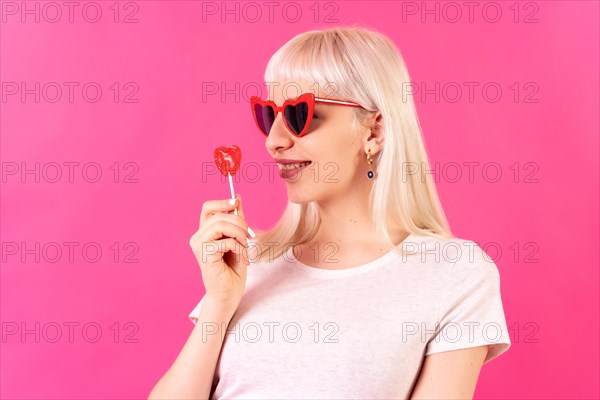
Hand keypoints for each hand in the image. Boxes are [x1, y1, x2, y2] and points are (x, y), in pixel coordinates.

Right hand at [189, 194, 251, 310]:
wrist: (229, 294)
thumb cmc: (233, 269)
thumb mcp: (238, 239)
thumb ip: (236, 221)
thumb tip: (237, 198)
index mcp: (205, 232)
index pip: (208, 208)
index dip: (223, 202)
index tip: (236, 203)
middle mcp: (198, 237)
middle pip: (219, 215)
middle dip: (240, 223)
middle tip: (250, 236)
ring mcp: (199, 246)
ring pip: (221, 225)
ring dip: (240, 234)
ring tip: (246, 247)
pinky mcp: (204, 255)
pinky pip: (227, 242)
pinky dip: (240, 248)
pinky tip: (244, 259)